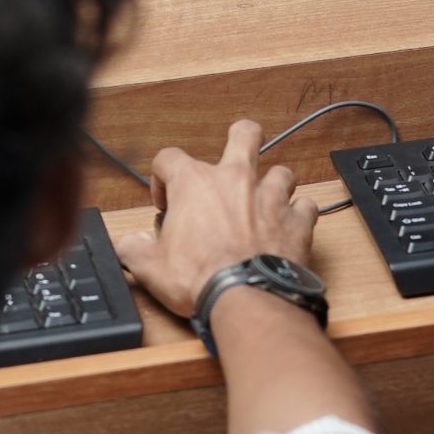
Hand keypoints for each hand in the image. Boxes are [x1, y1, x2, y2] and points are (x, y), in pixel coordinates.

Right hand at [117, 119, 318, 318]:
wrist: (245, 298)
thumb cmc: (199, 280)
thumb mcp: (150, 267)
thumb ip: (133, 249)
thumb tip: (127, 244)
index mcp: (195, 184)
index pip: (169, 158)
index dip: (161, 177)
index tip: (166, 203)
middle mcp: (235, 180)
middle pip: (245, 135)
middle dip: (241, 138)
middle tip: (235, 157)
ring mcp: (270, 197)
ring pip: (281, 171)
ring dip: (273, 185)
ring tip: (264, 204)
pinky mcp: (296, 221)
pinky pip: (305, 207)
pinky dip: (298, 215)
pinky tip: (289, 228)